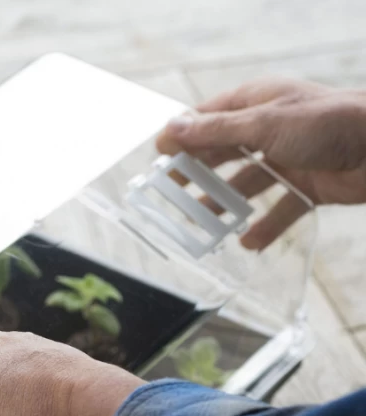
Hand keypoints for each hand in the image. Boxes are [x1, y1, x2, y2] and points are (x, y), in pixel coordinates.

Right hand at [156, 78, 365, 248]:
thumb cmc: (327, 123)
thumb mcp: (263, 124)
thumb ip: (215, 131)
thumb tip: (171, 129)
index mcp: (257, 103)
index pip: (208, 118)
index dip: (182, 137)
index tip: (157, 159)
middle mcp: (270, 129)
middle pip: (222, 153)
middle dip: (196, 175)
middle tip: (169, 195)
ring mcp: (288, 158)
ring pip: (246, 185)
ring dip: (224, 205)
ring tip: (200, 226)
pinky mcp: (307, 186)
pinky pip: (278, 209)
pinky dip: (263, 227)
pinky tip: (247, 242)